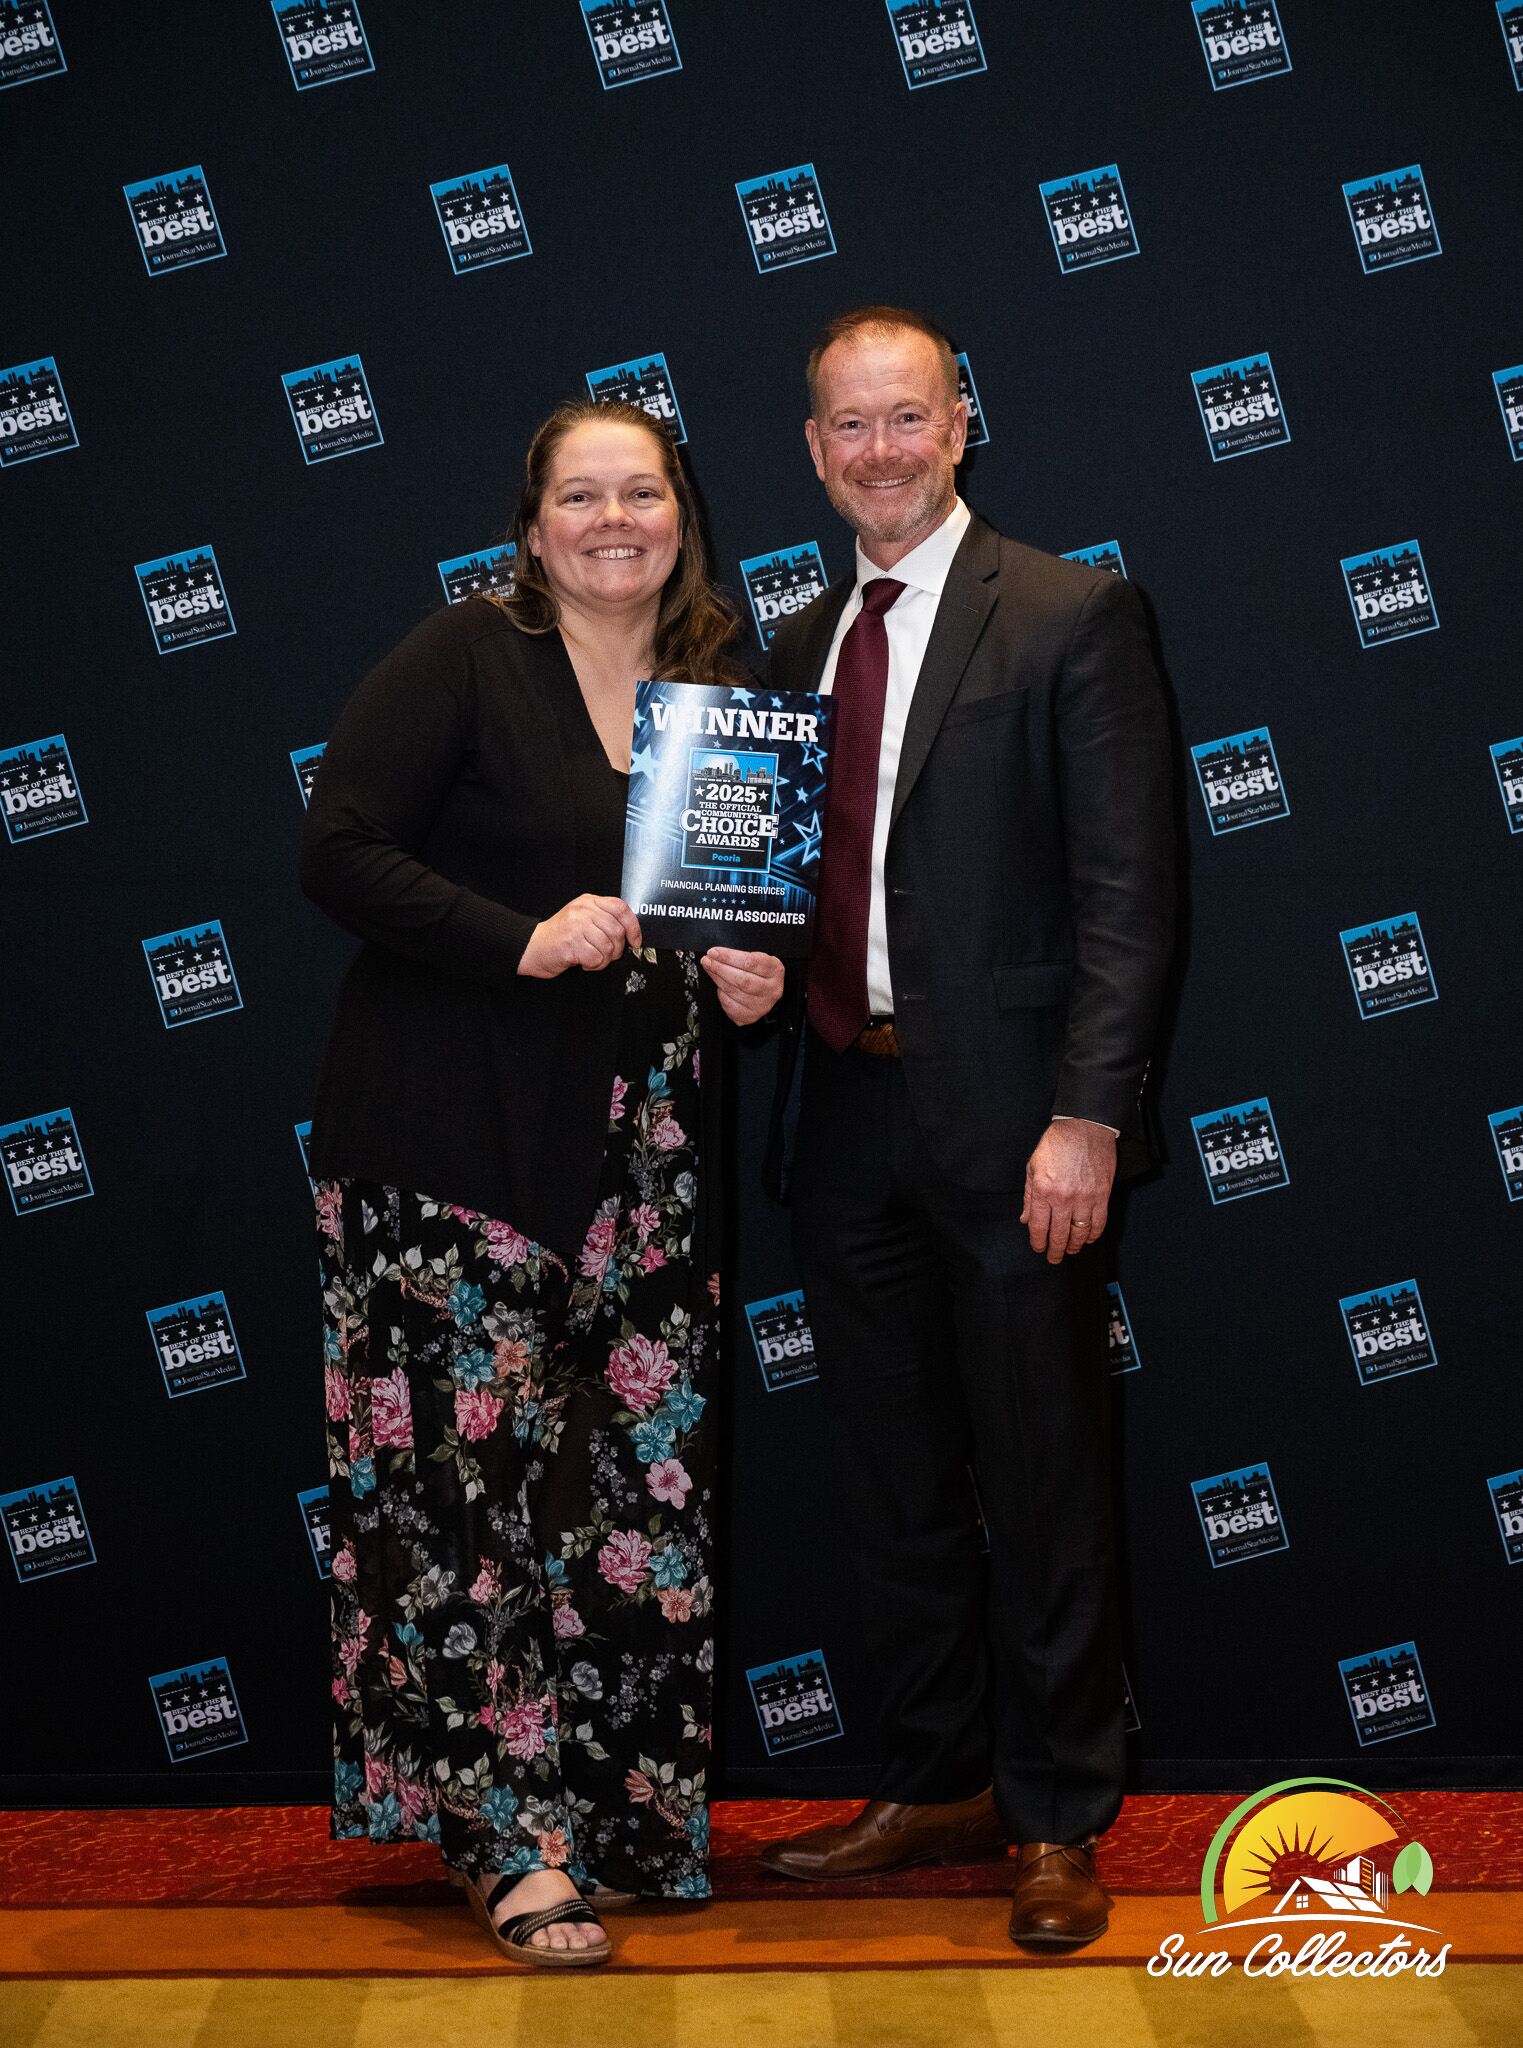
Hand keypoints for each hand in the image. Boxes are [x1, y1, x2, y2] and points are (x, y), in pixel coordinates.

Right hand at [518, 895, 641, 977]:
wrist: (533, 947)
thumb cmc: (560, 936)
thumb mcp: (581, 918)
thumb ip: (602, 919)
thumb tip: (630, 932)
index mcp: (588, 902)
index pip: (620, 908)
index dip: (633, 926)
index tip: (635, 940)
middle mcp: (583, 911)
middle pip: (617, 930)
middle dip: (617, 949)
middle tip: (607, 954)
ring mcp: (576, 926)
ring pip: (608, 947)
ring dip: (604, 959)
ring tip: (592, 958)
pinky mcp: (571, 944)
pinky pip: (597, 958)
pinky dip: (594, 965)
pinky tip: (584, 962)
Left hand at [700, 947, 784, 1025]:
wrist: (767, 993)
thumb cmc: (759, 973)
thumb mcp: (757, 959)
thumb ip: (738, 957)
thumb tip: (714, 956)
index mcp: (775, 971)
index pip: (750, 962)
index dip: (729, 957)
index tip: (713, 952)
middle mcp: (771, 990)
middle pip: (742, 979)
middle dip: (720, 968)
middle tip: (707, 961)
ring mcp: (761, 1005)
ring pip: (734, 992)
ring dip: (717, 979)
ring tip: (710, 969)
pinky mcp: (750, 1016)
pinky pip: (729, 1004)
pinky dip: (721, 994)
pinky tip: (720, 986)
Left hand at [1020, 1120, 1116, 1263]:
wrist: (1084, 1128)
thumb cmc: (1057, 1144)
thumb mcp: (1033, 1167)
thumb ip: (1029, 1196)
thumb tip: (1026, 1218)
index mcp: (1043, 1191)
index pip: (1039, 1226)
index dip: (1038, 1242)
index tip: (1039, 1248)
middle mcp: (1063, 1198)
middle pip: (1059, 1234)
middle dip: (1055, 1250)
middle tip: (1054, 1258)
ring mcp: (1084, 1198)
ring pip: (1080, 1232)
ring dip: (1074, 1245)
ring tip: (1070, 1250)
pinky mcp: (1101, 1195)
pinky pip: (1098, 1223)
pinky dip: (1093, 1234)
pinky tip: (1089, 1239)